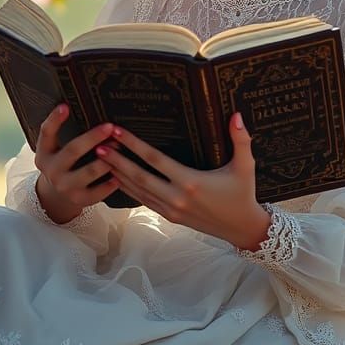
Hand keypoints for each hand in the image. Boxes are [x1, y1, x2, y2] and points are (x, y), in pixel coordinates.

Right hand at [34, 102, 122, 217]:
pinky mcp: (78, 200)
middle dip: (93, 137)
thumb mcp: (54, 149)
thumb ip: (62, 132)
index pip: (46, 133)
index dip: (54, 119)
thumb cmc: (62, 163)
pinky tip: (120, 174)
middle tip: (110, 127)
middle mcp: (52, 170)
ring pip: (88, 172)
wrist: (57, 196)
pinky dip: (110, 183)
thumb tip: (76, 106)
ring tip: (119, 147)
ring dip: (106, 159)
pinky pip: (97, 192)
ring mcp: (65, 187)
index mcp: (44, 153)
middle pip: (73, 150)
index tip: (65, 106)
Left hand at [94, 112, 271, 248]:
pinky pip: (144, 201)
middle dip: (116, 160)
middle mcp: (177, 197)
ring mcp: (171, 209)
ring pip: (137, 191)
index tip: (118, 131)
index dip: (134, 145)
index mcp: (191, 182)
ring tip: (99, 158)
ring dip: (117, 174)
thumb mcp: (246, 166)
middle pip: (139, 176)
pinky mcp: (170, 217)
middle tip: (98, 144)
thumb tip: (236, 115)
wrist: (243, 229)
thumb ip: (241, 140)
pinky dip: (127, 190)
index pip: (155, 160)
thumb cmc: (243, 194)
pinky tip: (115, 178)